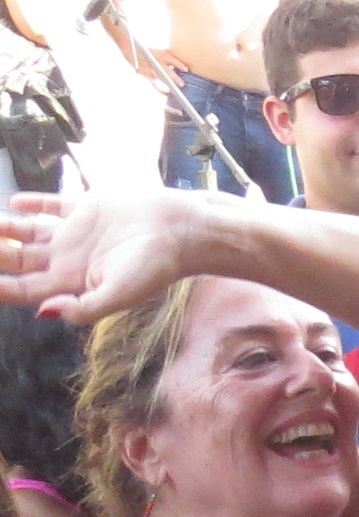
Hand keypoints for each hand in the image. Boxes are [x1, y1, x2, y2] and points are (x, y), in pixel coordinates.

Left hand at [0, 191, 213, 323]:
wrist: (182, 231)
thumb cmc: (157, 267)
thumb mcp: (120, 295)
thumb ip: (83, 309)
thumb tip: (43, 313)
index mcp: (73, 283)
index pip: (24, 289)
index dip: (0, 285)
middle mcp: (69, 260)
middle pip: (20, 261)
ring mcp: (76, 234)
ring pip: (29, 233)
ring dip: (6, 230)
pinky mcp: (87, 209)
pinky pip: (52, 206)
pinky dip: (31, 204)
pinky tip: (15, 203)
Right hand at [131, 46, 184, 88]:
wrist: (132, 50)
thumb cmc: (151, 53)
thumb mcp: (162, 53)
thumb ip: (170, 59)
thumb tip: (182, 67)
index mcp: (162, 55)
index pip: (172, 60)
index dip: (179, 64)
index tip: (186, 70)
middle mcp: (156, 62)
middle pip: (166, 71)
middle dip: (174, 78)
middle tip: (182, 84)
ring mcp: (151, 69)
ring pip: (160, 78)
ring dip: (168, 84)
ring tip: (176, 91)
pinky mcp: (146, 75)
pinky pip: (154, 84)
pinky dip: (161, 89)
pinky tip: (167, 93)